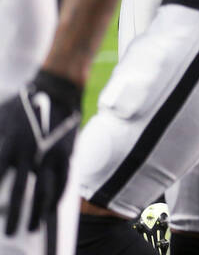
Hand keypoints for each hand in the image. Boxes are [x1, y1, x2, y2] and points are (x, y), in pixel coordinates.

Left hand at [0, 70, 80, 234]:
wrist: (57, 89)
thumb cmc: (22, 103)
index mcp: (9, 145)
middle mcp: (29, 153)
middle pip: (20, 192)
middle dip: (14, 215)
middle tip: (11, 233)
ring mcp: (50, 155)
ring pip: (43, 191)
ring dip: (37, 212)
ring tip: (31, 228)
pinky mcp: (66, 154)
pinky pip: (62, 182)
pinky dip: (56, 198)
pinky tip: (50, 210)